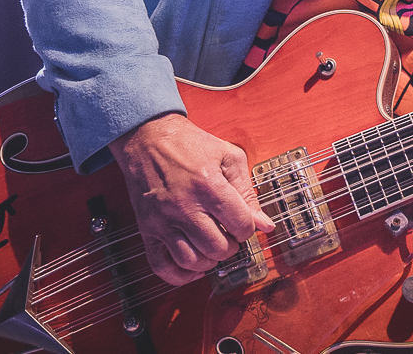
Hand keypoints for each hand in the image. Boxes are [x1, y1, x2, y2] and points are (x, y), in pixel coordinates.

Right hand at [110, 113, 275, 284]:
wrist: (148, 137)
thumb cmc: (190, 144)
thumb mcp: (228, 157)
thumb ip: (248, 191)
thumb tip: (265, 224)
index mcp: (209, 186)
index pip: (240, 225)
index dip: (248, 229)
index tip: (243, 223)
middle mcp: (185, 206)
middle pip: (218, 247)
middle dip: (231, 246)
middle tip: (229, 235)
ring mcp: (163, 221)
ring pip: (192, 261)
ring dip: (209, 261)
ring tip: (213, 248)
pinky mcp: (147, 229)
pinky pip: (161, 266)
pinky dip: (179, 275)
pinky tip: (193, 267)